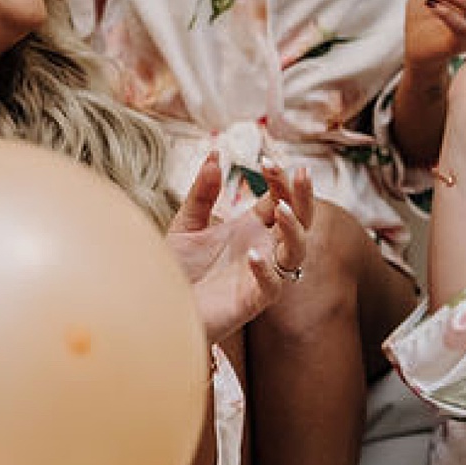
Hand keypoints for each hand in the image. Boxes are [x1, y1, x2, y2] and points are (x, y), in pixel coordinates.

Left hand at [166, 147, 315, 346]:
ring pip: (296, 253)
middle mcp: (261, 249)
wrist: (161, 308)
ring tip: (281, 209)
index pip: (278, 199)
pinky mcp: (250, 302)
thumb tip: (214, 156)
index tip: (267, 160)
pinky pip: (271, 287)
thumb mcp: (186, 224)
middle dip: (304, 197)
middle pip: (298, 222)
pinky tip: (253, 254)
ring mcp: (259, 276)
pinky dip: (267, 271)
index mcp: (249, 228)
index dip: (279, 179)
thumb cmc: (177, 270)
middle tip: (303, 173)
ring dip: (295, 230)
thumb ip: (202, 192)